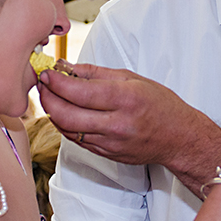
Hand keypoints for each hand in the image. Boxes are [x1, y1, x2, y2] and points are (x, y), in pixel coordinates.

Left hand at [38, 62, 216, 169]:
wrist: (178, 138)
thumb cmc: (160, 105)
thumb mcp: (132, 79)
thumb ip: (95, 73)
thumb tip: (66, 66)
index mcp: (125, 99)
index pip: (78, 91)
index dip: (55, 82)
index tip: (46, 73)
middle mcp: (116, 124)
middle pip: (66, 114)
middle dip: (47, 97)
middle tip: (42, 84)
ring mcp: (110, 143)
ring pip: (67, 128)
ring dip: (53, 111)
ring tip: (50, 95)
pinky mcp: (105, 154)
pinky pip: (75, 139)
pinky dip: (65, 124)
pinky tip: (64, 112)